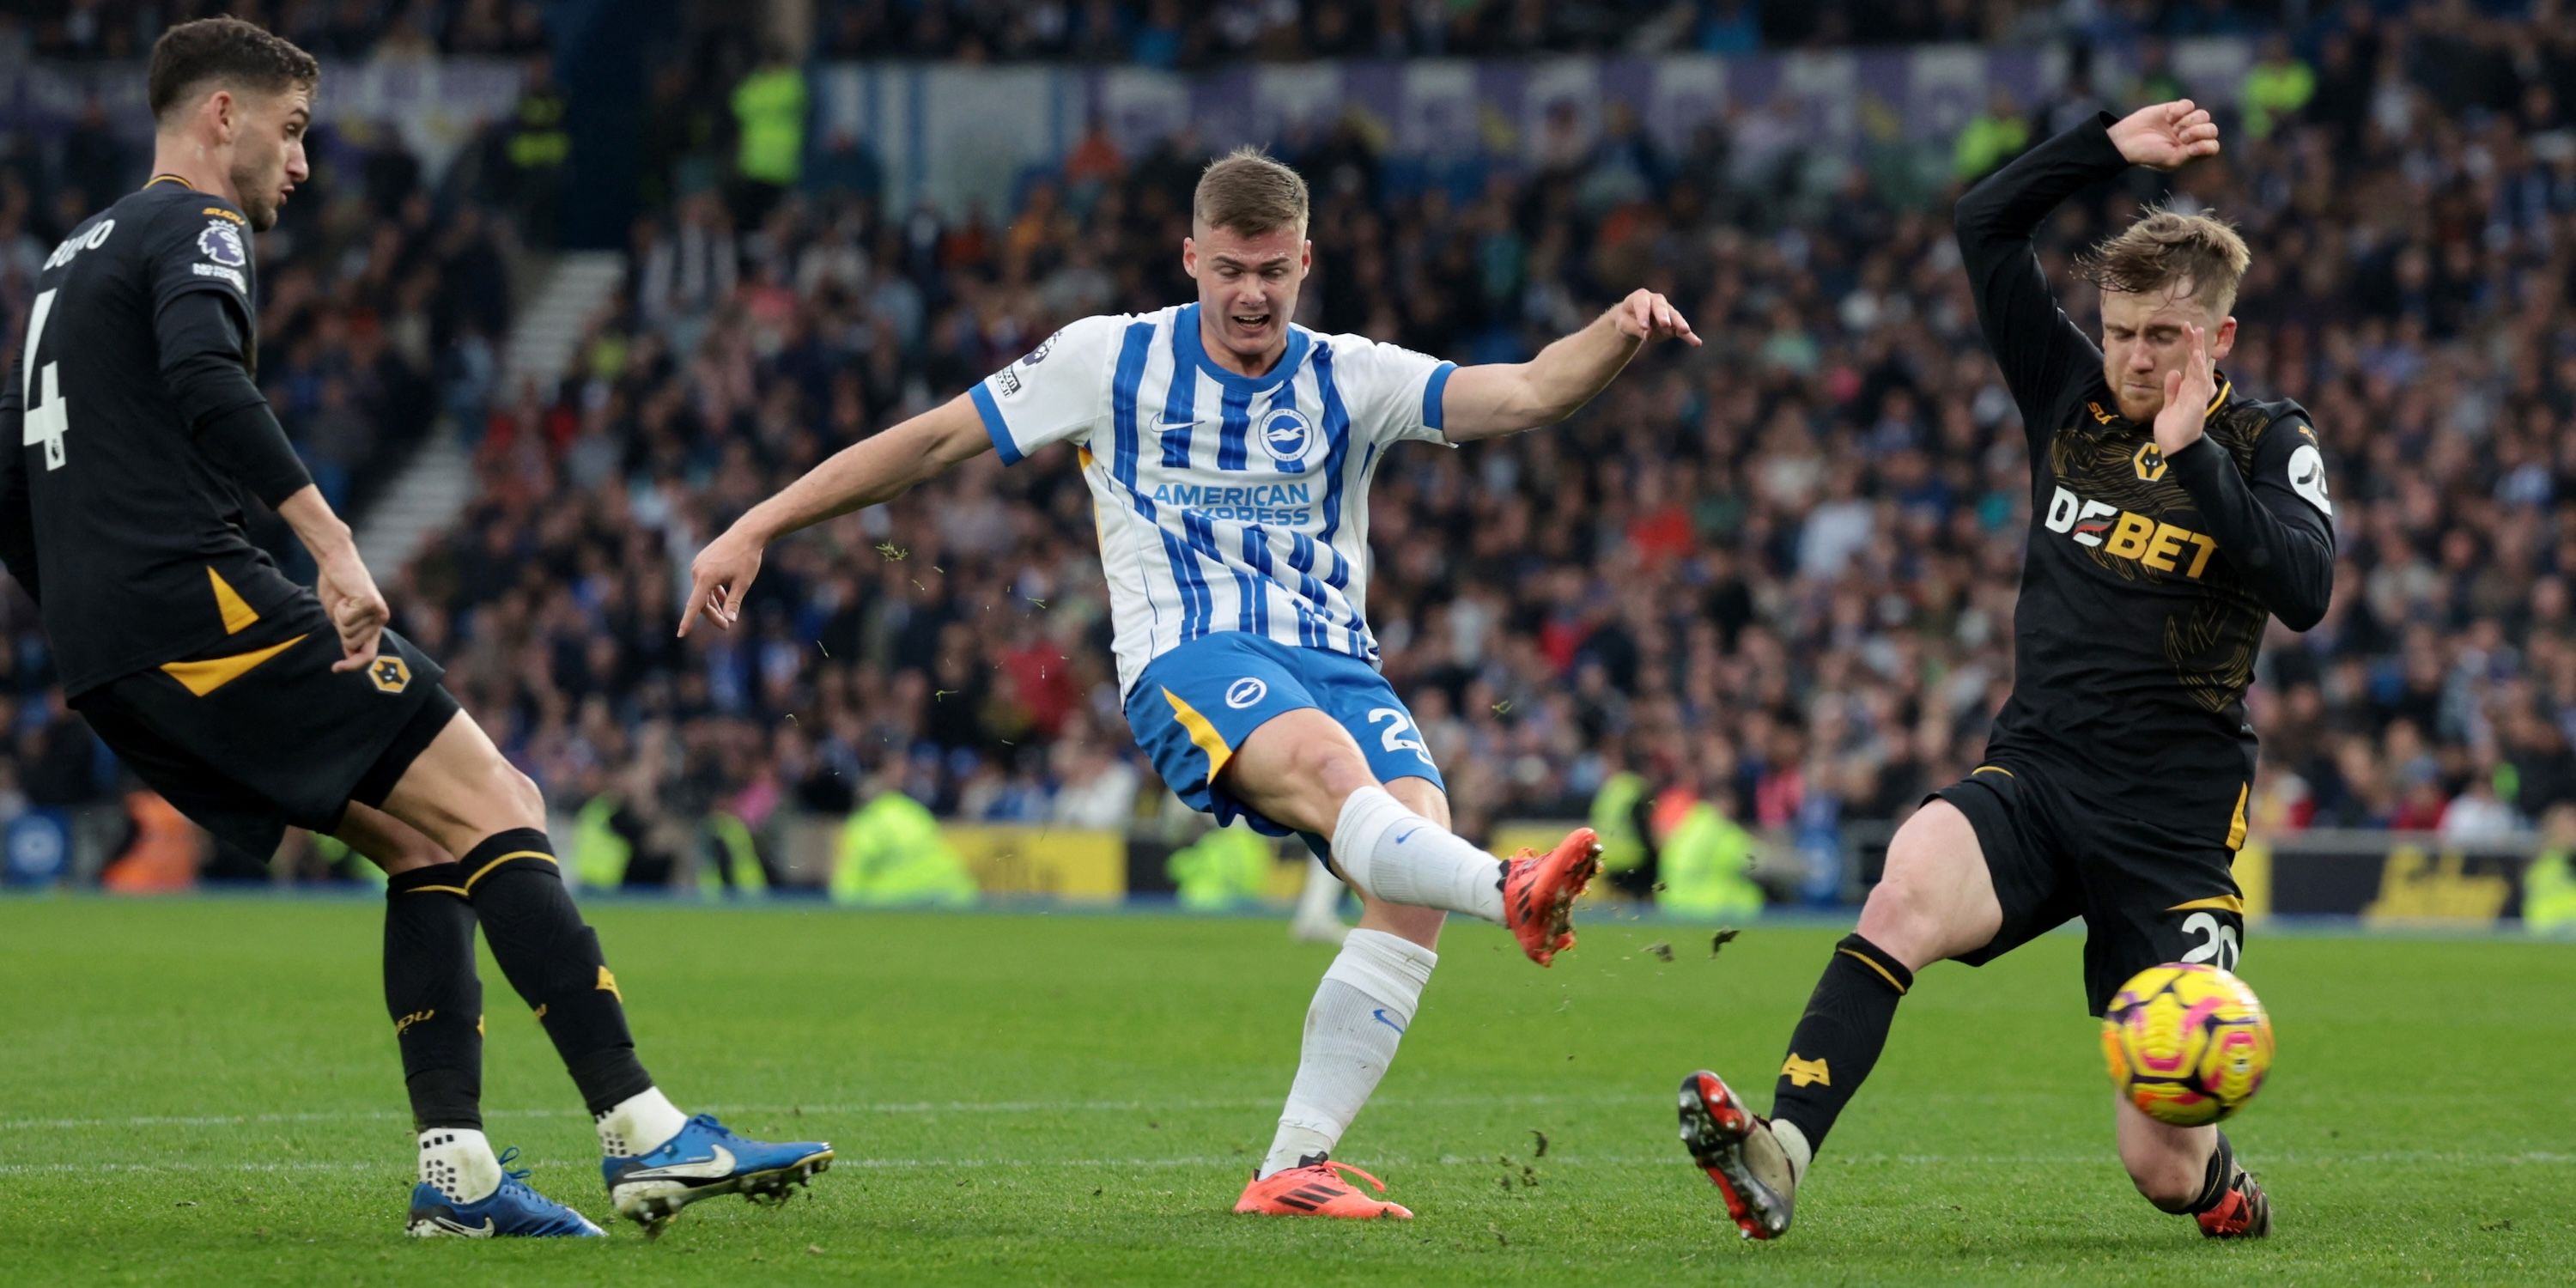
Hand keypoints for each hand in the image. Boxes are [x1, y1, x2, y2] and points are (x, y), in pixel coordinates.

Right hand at [315, 549, 388, 673]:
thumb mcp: (341, 617)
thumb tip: (350, 659)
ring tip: (344, 599)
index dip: (353, 665)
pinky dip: (340, 609)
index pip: (367, 655)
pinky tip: (345, 595)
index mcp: (375, 624)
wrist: (336, 562)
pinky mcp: (371, 603)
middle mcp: (381, 620)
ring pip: (348, 632)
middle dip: (339, 627)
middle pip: (351, 642)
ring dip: (339, 616)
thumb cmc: (337, 587)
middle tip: (341, 606)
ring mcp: (378, 612)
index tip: (336, 669)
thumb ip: (348, 636)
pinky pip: (347, 619)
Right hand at [678, 524, 764, 636]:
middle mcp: (697, 570)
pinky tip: (723, 599)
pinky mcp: (702, 561)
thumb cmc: (747, 558)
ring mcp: (698, 565)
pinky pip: (705, 582)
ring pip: (703, 592)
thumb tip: (730, 621)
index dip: (687, 621)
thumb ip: (734, 602)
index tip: (681, 634)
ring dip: (713, 604)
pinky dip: (713, 592)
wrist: (747, 534)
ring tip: (726, 616)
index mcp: (706, 577)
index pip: (694, 605)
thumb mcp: (743, 583)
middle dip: (713, 615)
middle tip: (726, 626)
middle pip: (701, 601)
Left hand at [1610, 289, 1701, 346]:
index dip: (1643, 316)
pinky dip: (1689, 337)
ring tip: (1685, 331)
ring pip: (1674, 317)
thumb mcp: (1625, 324)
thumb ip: (1636, 328)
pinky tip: (1697, 343)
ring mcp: (1667, 311)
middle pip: (1661, 307)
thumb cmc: (1627, 319)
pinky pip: (1681, 330)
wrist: (1633, 320)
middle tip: (1665, 324)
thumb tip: (1648, 333)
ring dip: (1680, 324)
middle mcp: (1656, 301)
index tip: (1644, 328)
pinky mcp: (1674, 324)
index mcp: (1641, 297)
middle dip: (1663, 315)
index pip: (1643, 305)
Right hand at [2108, 99, 2220, 170]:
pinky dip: (2180, 110)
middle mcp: (2191, 138)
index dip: (2205, 145)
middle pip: (2212, 129)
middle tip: (2181, 137)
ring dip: (2189, 121)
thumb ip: (2192, 154)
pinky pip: (2189, 104)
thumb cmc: (2148, 154)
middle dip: (2198, 131)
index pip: (2212, 146)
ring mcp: (2184, 122)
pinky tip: (2168, 117)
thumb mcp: (2171, 159)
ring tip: (2173, 127)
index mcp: (2191, 153)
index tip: (2189, 148)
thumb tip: (2206, 143)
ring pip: (2203, 115)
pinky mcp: (2175, 109)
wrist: (2127, 140)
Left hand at [2154, 322, 2214, 457]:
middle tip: (2193, 326)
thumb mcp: (2169, 405)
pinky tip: (2197, 356)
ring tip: (2198, 333)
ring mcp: (2197, 396)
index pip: (2189, 364)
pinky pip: (2199, 383)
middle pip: (2196, 363)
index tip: (2186, 331)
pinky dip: (2198, 369)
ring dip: (2198, 351)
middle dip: (2195, 344)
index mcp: (2188, 390)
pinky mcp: (2197, 403)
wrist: (2176, 449)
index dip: (2189, 348)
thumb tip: (2174, 373)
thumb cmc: (2173, 429)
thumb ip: (2172, 390)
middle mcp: (2195, 390)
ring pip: (2199, 369)